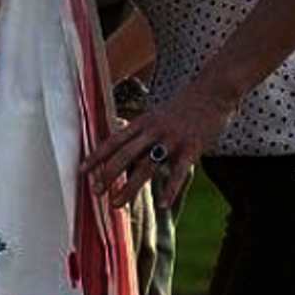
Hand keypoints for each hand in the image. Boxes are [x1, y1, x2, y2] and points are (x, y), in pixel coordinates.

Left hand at [82, 86, 232, 209]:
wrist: (213, 90)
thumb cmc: (184, 105)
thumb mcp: (157, 114)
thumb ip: (142, 130)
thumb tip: (125, 145)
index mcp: (142, 123)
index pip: (113, 141)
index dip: (97, 156)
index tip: (81, 170)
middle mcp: (153, 130)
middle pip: (125, 154)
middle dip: (108, 174)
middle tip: (95, 192)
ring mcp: (172, 139)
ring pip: (146, 166)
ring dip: (130, 186)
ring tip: (117, 203)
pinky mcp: (192, 147)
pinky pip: (179, 171)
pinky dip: (170, 188)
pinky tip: (162, 203)